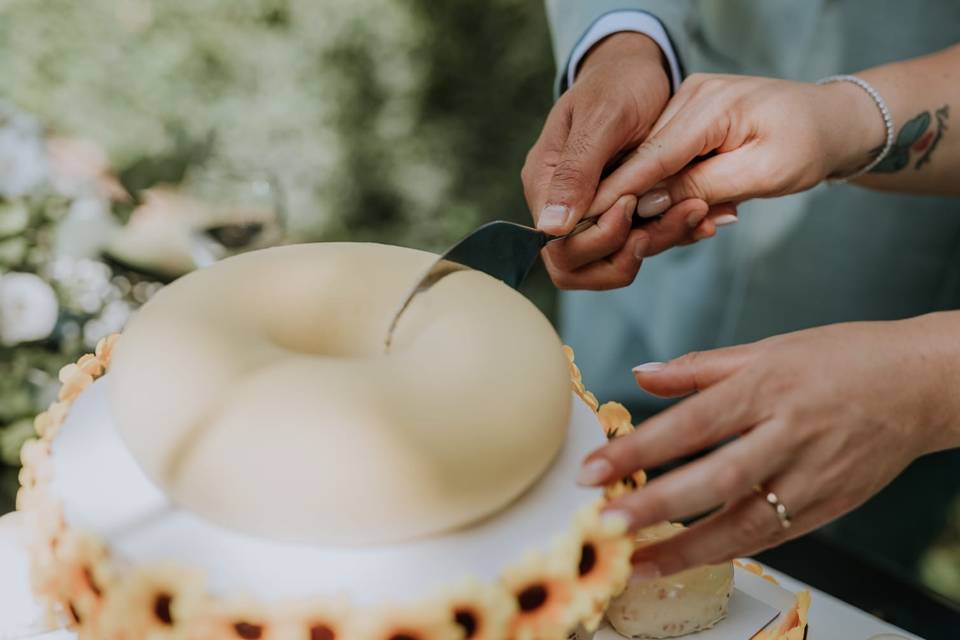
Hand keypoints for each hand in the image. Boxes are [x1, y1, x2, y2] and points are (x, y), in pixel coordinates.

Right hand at [522, 34, 726, 289]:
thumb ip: (576, 173)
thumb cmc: (618, 83)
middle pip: (581, 264)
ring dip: (660, 242)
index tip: (635, 207)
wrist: (637, 67)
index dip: (598, 240)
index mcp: (544, 183)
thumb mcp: (601, 121)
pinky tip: (702, 212)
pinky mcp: (618, 211)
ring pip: (614, 259)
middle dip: (629, 252)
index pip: (558, 246)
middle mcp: (561, 204)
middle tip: (678, 217)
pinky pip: (639, 240)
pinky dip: (671, 231)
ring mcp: (589, 210)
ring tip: (701, 211)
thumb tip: (550, 228)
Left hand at [577, 313, 959, 577]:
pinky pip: (772, 536)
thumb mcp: (767, 349)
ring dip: (685, 549)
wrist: (921, 384)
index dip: (639, 451)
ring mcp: (812, 476)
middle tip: (605, 524)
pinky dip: (727, 552)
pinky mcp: (828, 506)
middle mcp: (788, 434)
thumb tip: (641, 375)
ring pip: (744, 522)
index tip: (593, 471)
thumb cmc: (843, 359)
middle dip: (654, 506)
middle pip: (714, 478)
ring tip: (636, 564)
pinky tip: (688, 560)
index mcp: (766, 387)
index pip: (690, 424)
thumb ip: (698, 368)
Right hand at [589, 73, 885, 216]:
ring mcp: (686, 107)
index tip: (587, 221)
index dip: (618, 193)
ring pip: (653, 167)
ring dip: (668, 204)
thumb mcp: (764, 173)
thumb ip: (702, 186)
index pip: (650, 156)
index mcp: (709, 103)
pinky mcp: (688, 123)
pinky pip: (668, 164)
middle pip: (644, 163)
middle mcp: (689, 97)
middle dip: (643, 207)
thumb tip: (647, 205)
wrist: (835, 121)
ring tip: (711, 219)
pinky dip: (679, 192)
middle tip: (662, 239)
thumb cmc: (810, 144)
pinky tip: (707, 208)